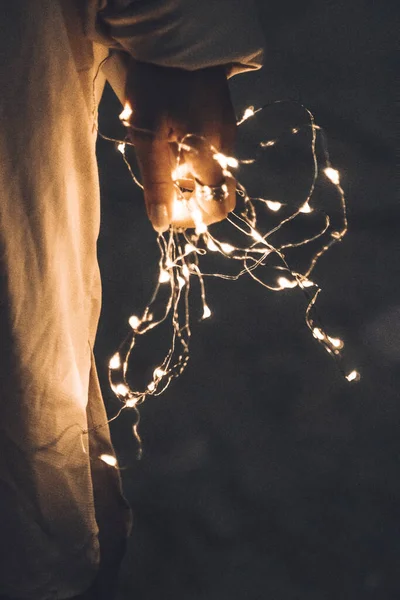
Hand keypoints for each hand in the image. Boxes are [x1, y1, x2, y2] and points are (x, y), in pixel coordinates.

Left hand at [124, 60, 235, 231]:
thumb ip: (156, 183)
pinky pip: (210, 153)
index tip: (168, 209)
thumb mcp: (147, 136)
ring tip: (162, 154)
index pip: (217, 208)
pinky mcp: (222, 120)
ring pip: (211, 173)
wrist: (176, 37)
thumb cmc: (157, 85)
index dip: (194, 218)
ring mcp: (227, 133)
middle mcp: (225, 149)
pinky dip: (191, 158)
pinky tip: (171, 139)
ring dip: (187, 177)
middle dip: (190, 199)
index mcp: (209, 155)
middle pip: (215, 193)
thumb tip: (161, 224)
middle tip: (162, 186)